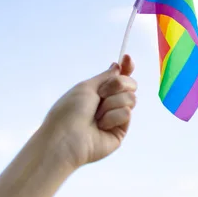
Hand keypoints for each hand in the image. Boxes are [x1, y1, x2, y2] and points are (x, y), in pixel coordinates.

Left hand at [41, 54, 136, 168]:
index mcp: (98, 91)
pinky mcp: (120, 130)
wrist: (66, 138)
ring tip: (96, 116)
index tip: (127, 59)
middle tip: (102, 93)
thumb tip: (117, 67)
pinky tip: (100, 126)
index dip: (126, 67)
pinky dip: (112, 117)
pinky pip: (126, 113)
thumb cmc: (69, 111)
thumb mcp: (87, 86)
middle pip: (130, 85)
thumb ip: (106, 77)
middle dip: (118, 84)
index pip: (119, 76)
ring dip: (111, 103)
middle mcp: (109, 103)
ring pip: (131, 98)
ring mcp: (115, 117)